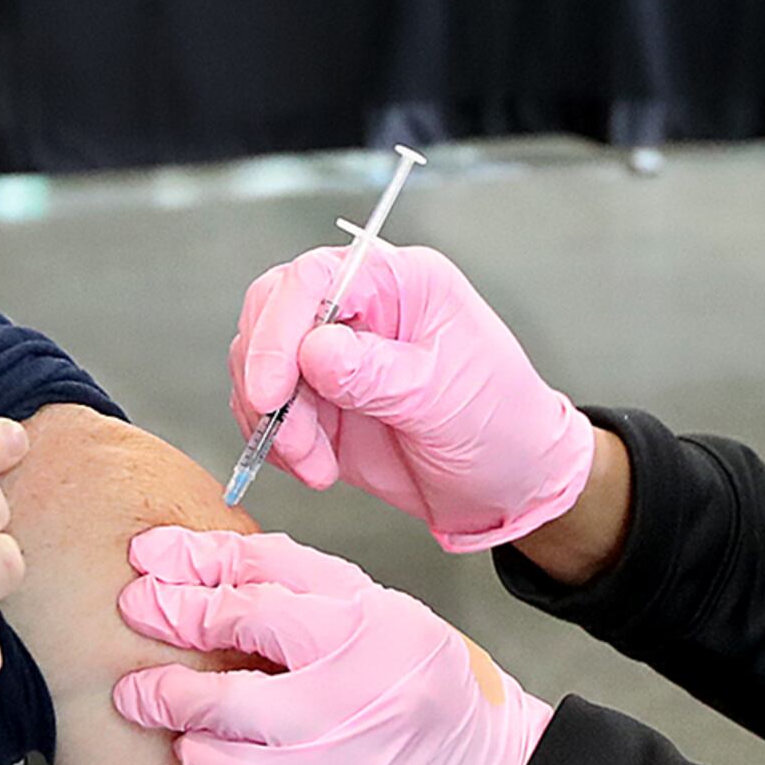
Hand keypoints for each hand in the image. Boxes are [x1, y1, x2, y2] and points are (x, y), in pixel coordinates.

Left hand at [110, 528, 551, 764]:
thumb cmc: (433, 701)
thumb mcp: (392, 622)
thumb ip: (316, 595)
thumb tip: (218, 570)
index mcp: (373, 617)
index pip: (268, 569)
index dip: (197, 558)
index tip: (151, 557)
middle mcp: (354, 674)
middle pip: (239, 625)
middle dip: (172, 613)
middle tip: (135, 609)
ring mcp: (333, 742)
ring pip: (219, 710)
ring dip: (168, 698)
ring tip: (141, 694)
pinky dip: (203, 758)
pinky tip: (195, 750)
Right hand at [233, 242, 597, 552]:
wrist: (506, 486)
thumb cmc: (500, 425)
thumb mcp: (444, 398)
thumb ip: (377, 374)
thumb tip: (315, 350)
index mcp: (398, 282)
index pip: (314, 278)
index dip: (281, 329)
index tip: (272, 390)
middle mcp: (359, 307)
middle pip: (271, 312)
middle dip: (267, 379)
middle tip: (289, 435)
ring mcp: (332, 353)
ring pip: (258, 364)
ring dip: (274, 420)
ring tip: (316, 463)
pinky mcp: (317, 399)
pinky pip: (266, 409)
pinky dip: (275, 442)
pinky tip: (313, 466)